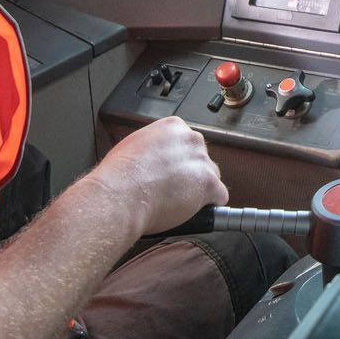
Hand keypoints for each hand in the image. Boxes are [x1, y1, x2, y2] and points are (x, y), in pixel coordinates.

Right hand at [94, 116, 227, 233]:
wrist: (120, 194)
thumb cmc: (119, 175)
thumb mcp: (132, 146)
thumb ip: (151, 147)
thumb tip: (151, 158)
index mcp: (173, 127)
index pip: (187, 143)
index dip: (179, 161)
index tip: (171, 171)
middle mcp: (191, 139)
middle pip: (200, 159)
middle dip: (191, 173)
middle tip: (174, 188)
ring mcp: (201, 161)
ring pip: (211, 177)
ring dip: (200, 189)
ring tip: (179, 202)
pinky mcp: (209, 183)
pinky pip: (220, 196)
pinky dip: (210, 206)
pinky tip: (196, 211)